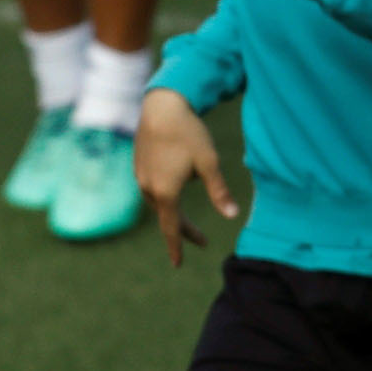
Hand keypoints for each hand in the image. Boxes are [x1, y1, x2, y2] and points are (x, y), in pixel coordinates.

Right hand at [134, 88, 238, 267]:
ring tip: (187, 213)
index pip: (171, 229)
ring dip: (173, 211)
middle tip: (202, 238)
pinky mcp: (138, 165)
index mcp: (166, 193)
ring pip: (158, 202)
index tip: (178, 264)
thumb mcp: (209, 163)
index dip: (177, 247)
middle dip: (183, 229)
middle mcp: (149, 188)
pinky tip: (174, 183)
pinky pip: (152, 187)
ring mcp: (141, 176)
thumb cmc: (189, 133)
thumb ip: (219, 191)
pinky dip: (164, 194)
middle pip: (166, 217)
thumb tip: (233, 215)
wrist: (162, 106)